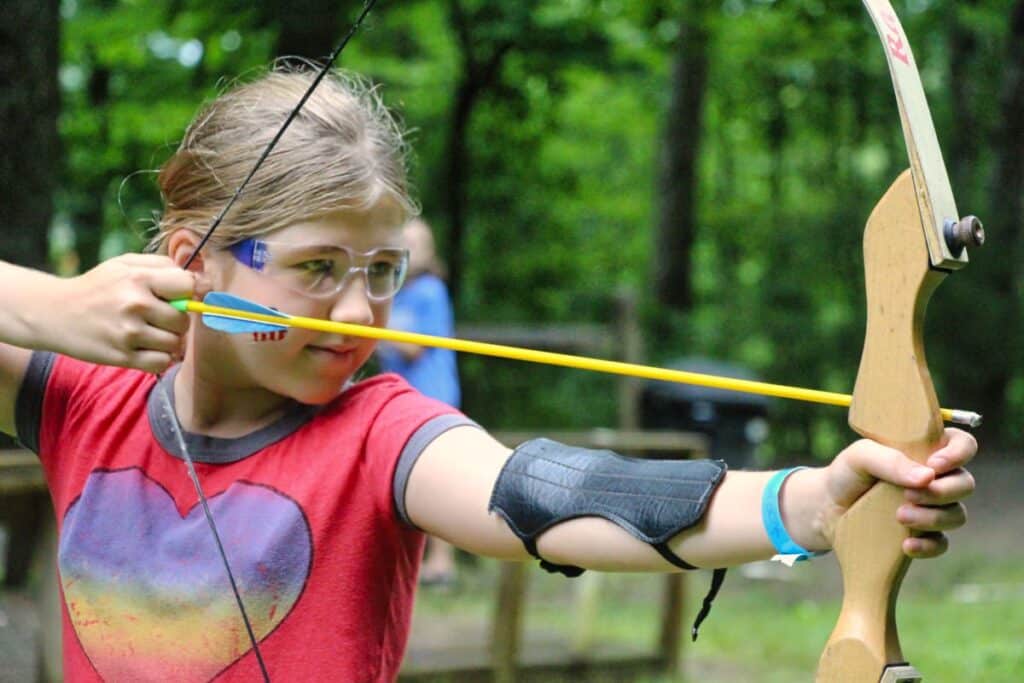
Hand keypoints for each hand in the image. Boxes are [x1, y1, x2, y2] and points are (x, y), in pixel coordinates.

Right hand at [41, 254, 194, 372]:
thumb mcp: (125, 265)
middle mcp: (134, 304)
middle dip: (177, 320)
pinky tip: (147, 349)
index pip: (188, 286)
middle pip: (184, 320)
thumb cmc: (98, 286)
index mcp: (138, 278)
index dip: (187, 293)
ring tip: (151, 333)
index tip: (177, 297)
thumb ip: (162, 266)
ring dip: (168, 341)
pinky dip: (159, 359)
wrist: (55, 313)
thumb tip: (199, 278)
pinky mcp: (122, 357)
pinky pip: (161, 363)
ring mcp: (128, 333)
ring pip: (175, 344)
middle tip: (160, 318)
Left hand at [819, 429, 976, 557]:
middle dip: (944, 491)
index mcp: (925, 451)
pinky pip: (941, 544)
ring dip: (934, 518)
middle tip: (908, 495)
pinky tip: (906, 546)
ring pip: (957, 515)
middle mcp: (934, 479)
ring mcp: (931, 509)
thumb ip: (890, 460)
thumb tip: (927, 477)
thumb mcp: (860, 457)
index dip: (957, 454)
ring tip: (899, 516)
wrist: (826, 508)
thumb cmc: (846, 474)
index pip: (962, 445)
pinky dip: (928, 546)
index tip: (933, 465)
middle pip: (965, 484)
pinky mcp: (922, 535)